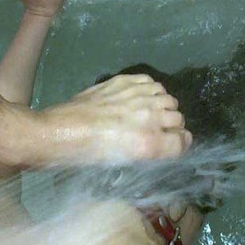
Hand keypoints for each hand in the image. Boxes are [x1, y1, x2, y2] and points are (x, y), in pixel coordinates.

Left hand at [38, 74, 192, 162]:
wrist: (61, 132)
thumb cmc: (88, 156)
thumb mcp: (123, 163)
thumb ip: (149, 152)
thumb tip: (163, 144)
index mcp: (148, 143)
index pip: (183, 141)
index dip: (181, 145)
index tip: (175, 145)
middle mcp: (149, 117)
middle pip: (178, 119)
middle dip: (173, 127)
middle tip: (159, 131)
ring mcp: (137, 96)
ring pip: (168, 99)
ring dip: (164, 107)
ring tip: (151, 113)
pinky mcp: (125, 82)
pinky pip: (152, 83)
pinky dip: (152, 91)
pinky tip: (142, 97)